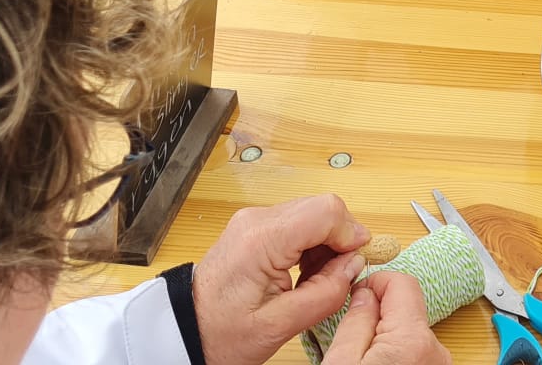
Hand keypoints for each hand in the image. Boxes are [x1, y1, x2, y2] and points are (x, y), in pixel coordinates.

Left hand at [192, 195, 372, 364]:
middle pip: (322, 208)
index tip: (358, 261)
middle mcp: (257, 220)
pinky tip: (303, 273)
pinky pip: (296, 223)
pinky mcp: (254, 228)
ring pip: (312, 214)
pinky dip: (310, 244)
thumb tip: (355, 266)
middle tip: (338, 277)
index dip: (351, 233)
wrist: (183, 330)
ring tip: (315, 281)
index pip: (326, 211)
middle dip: (339, 240)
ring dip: (325, 243)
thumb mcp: (278, 326)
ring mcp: (254, 220)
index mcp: (261, 239)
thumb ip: (324, 293)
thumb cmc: (220, 333)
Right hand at [324, 271, 452, 364]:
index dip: (375, 283)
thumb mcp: (341, 363)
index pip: (402, 282)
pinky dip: (396, 352)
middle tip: (353, 336)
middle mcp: (434, 349)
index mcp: (412, 339)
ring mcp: (437, 363)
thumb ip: (355, 322)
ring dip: (386, 335)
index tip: (355, 297)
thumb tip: (365, 293)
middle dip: (378, 313)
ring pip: (408, 330)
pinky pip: (414, 349)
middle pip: (406, 307)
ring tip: (363, 358)